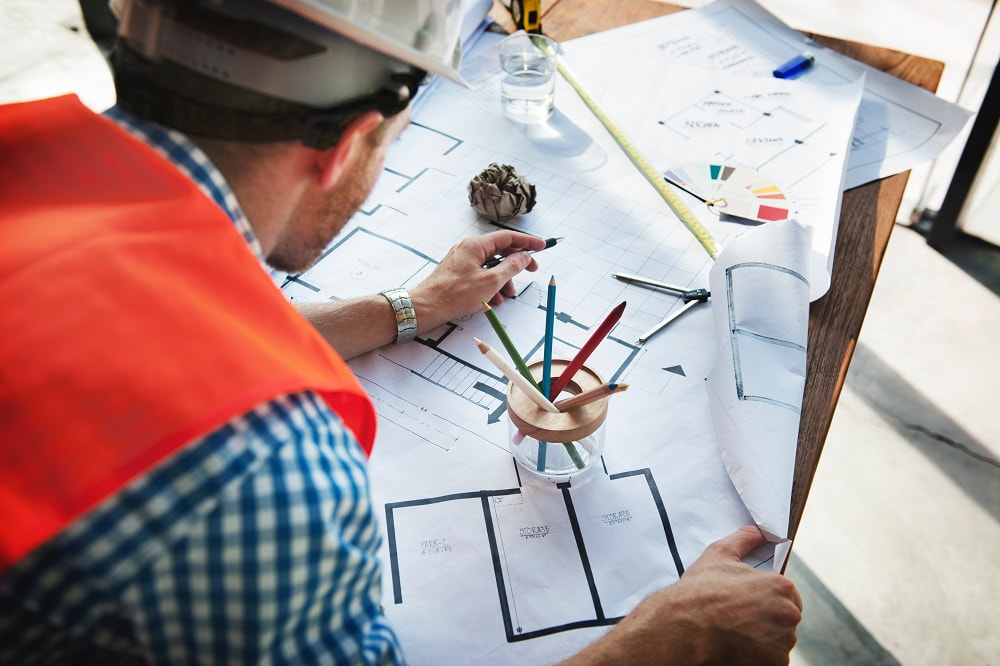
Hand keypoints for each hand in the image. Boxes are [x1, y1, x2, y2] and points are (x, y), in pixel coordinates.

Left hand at [409, 231, 547, 331]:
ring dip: (503, 280)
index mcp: (476, 245)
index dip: (527, 242)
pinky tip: (492, 300)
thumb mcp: (491, 281)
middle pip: (500, 251)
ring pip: (491, 266)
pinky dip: (490, 285)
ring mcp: (461, 261)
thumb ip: (511, 267)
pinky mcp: (457, 273)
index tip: (542, 246)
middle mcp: (468, 249)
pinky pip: (480, 275)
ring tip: (506, 296)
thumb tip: (524, 256)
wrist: (425, 308)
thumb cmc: (454, 294)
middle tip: (531, 272)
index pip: (508, 237)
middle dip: (516, 265)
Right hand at [563, 526, 801, 664]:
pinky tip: (738, 646)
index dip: (767, 598)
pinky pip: (772, 660)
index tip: (748, 602)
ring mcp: (782, 642)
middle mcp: (789, 614)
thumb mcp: (719, 554)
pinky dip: (759, 656)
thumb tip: (761, 531)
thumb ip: (745, 539)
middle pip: (786, 618)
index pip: (788, 594)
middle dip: (768, 618)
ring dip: (764, 638)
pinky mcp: (774, 664)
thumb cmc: (700, 590)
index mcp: (781, 586)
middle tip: (739, 618)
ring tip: (736, 632)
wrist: (684, 627)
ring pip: (780, 640)